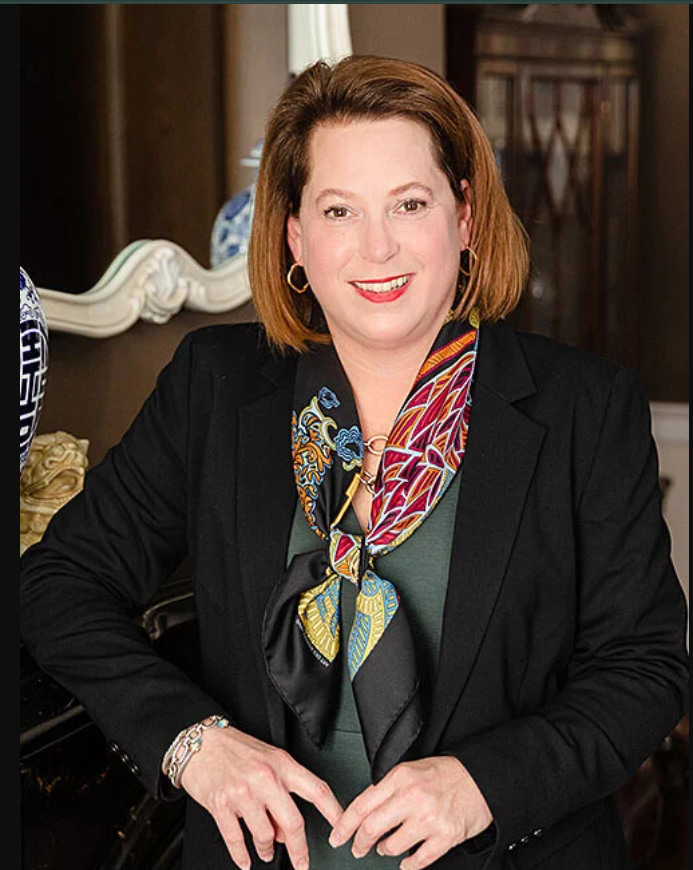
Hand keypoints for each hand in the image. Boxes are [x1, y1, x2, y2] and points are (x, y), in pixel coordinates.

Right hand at [180, 724, 342, 869]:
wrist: (201, 742)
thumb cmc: (237, 750)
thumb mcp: (268, 762)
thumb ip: (282, 792)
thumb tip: (287, 832)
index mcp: (282, 764)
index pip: (317, 790)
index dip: (333, 812)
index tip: (341, 830)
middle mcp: (265, 778)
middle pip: (293, 822)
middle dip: (299, 849)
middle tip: (302, 863)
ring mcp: (243, 792)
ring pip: (265, 834)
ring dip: (267, 849)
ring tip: (266, 851)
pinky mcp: (221, 805)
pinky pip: (236, 840)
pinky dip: (242, 856)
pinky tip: (246, 860)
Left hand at [328, 756, 492, 868]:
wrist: (480, 778)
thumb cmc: (445, 774)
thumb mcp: (411, 770)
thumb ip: (388, 788)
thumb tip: (365, 810)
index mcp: (400, 778)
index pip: (362, 805)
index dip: (345, 825)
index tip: (337, 837)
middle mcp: (412, 797)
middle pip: (372, 827)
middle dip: (360, 842)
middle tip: (358, 848)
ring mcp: (429, 819)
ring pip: (393, 846)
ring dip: (386, 851)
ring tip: (387, 848)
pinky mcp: (445, 836)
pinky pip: (418, 860)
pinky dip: (408, 864)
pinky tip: (406, 861)